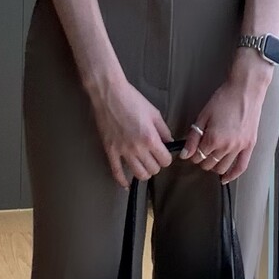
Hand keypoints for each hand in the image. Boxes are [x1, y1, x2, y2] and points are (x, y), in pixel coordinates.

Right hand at [86, 74, 174, 188]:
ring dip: (144, 172)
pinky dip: (122, 181)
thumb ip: (164, 130)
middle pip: (153, 169)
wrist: (109, 94)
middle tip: (153, 157)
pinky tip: (126, 184)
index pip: (165, 161)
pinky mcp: (110, 151)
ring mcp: (122, 151)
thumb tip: (169, 143)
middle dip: (156, 164)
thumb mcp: (154, 113)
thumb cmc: (132, 99)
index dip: (166, 158)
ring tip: (143, 165)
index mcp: (150, 138)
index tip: (163, 153)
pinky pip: (116, 172)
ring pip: (138, 174)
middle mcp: (137, 148)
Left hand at [181, 68, 272, 182]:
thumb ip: (193, 137)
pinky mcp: (250, 145)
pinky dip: (232, 175)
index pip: (197, 157)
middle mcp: (227, 146)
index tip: (192, 150)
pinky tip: (225, 179)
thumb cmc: (224, 99)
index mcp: (213, 139)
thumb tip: (185, 154)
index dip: (192, 154)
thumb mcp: (203, 116)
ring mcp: (240, 147)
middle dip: (201, 160)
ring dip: (214, 166)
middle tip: (200, 152)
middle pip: (208, 164)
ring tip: (211, 158)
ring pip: (222, 168)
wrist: (245, 90)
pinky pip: (241, 167)